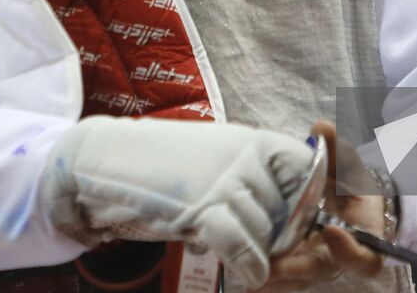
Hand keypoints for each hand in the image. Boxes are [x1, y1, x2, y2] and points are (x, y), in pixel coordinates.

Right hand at [39, 116, 315, 290]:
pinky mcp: (200, 207)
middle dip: (284, 236)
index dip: (308, 197)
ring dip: (263, 254)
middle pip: (289, 208)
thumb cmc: (164, 163)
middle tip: (272, 250)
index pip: (304, 167)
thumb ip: (252, 177)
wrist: (108, 159)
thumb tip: (284, 213)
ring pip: (266, 229)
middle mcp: (245, 156)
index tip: (303, 220)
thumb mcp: (218, 156)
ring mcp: (223, 180)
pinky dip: (249, 265)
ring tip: (251, 261)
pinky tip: (250, 276)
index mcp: (253, 140)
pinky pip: (241, 243)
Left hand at [258, 120, 386, 291]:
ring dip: (275, 279)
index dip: (350, 249)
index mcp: (364, 237)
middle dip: (295, 271)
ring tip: (249, 278)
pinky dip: (266, 277)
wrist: (352, 206)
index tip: (332, 229)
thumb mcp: (350, 167)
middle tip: (270, 269)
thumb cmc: (353, 188)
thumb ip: (337, 149)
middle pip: (321, 272)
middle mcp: (340, 258)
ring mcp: (318, 266)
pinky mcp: (299, 267)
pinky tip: (241, 269)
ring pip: (299, 280)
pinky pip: (284, 279)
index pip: (364, 257)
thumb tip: (322, 127)